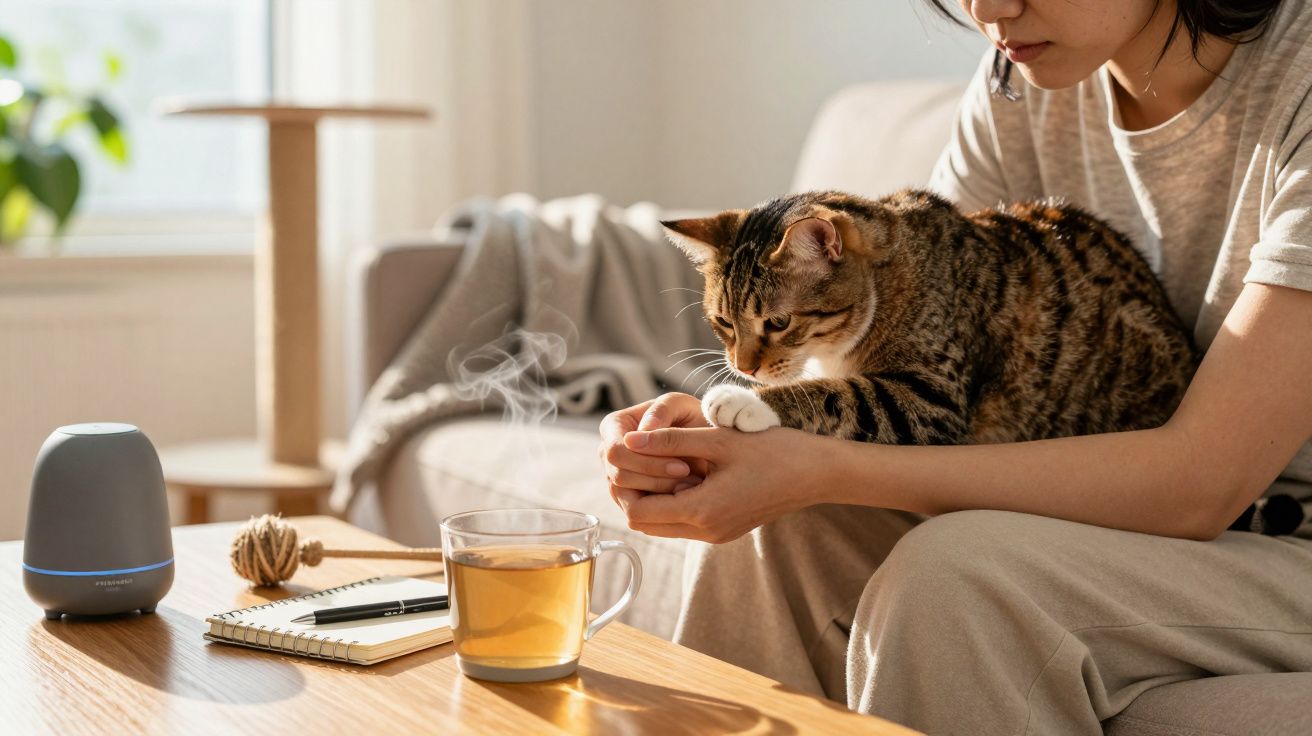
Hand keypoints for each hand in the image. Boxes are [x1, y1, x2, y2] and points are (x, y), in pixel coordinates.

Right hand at [599, 393, 711, 506]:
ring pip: (627, 497)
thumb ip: (662, 411)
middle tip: (691, 480)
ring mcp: (616, 477)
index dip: (646, 462)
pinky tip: (687, 499)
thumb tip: (639, 434)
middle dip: (656, 480)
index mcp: (613, 426)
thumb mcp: (682, 406)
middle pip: (619, 477)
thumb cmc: (692, 418)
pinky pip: (638, 511)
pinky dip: (663, 508)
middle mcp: (609, 453)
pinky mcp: (629, 497)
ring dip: (662, 495)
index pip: (615, 451)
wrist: (707, 443)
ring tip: (693, 488)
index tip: (682, 466)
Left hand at [617, 424, 823, 542]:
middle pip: (645, 524)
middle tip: (641, 459)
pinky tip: (686, 472)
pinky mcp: (725, 530)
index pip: (638, 512)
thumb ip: (670, 440)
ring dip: (655, 498)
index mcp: (703, 511)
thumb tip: (629, 440)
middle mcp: (706, 531)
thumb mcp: (719, 439)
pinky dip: (675, 502)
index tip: (631, 457)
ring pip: (663, 525)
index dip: (626, 486)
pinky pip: (684, 523)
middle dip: (635, 494)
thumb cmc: (772, 450)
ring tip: (663, 462)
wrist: (815, 473)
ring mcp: (716, 534)